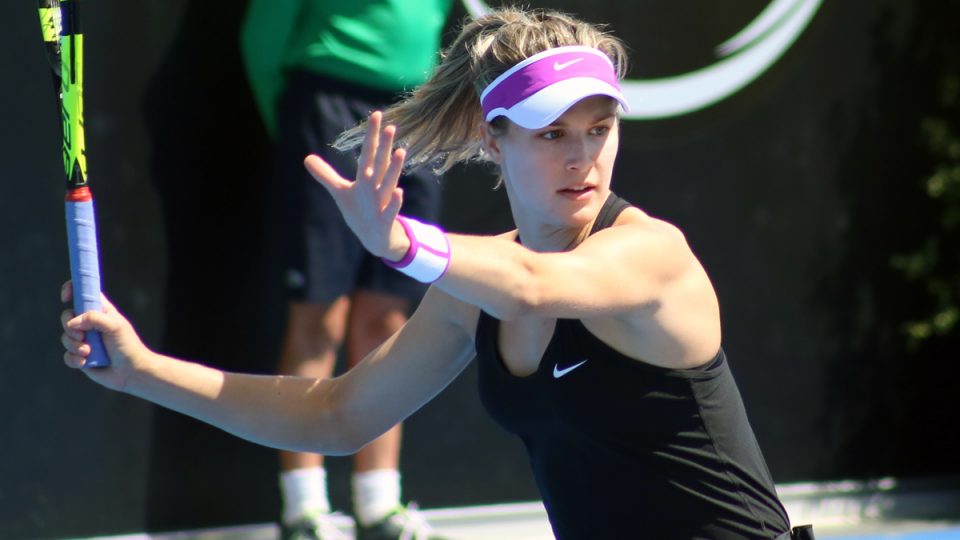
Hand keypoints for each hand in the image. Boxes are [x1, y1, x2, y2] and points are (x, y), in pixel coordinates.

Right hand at [60, 281, 150, 391]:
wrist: (132, 372)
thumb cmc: (128, 346)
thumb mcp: (115, 326)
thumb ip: (94, 318)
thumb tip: (72, 322)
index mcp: (100, 311)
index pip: (83, 293)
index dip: (71, 290)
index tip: (66, 297)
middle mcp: (90, 324)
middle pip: (67, 316)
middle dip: (69, 326)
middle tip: (82, 335)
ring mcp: (84, 340)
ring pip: (66, 337)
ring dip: (75, 346)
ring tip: (89, 352)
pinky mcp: (81, 357)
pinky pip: (67, 356)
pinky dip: (74, 359)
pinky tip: (85, 363)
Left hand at [304, 111, 408, 259]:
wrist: (374, 239)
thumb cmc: (359, 212)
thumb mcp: (340, 192)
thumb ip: (325, 175)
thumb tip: (307, 158)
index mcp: (367, 178)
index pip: (369, 153)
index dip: (371, 135)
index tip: (376, 115)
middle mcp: (377, 187)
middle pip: (380, 163)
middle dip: (384, 146)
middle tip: (391, 126)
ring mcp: (382, 202)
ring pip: (388, 183)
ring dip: (394, 168)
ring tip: (400, 151)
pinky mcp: (385, 220)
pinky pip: (391, 210)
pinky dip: (395, 202)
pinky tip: (400, 192)